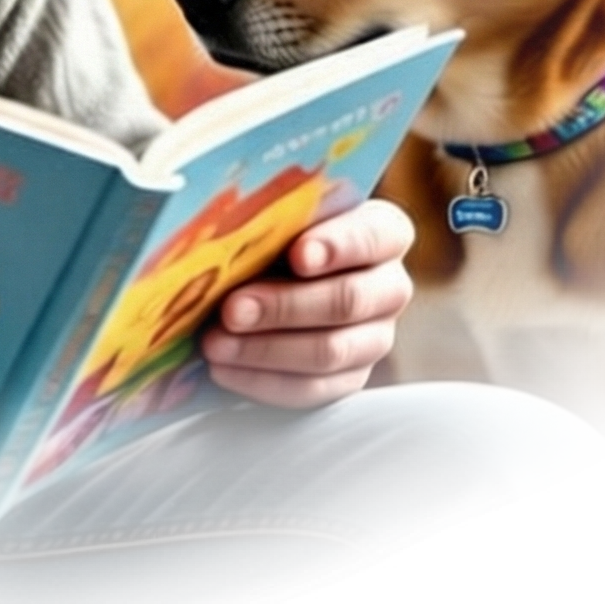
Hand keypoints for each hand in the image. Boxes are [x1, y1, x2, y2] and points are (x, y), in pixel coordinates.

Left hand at [201, 198, 413, 408]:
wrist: (279, 273)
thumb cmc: (279, 232)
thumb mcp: (280, 214)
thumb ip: (271, 220)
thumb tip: (231, 235)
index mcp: (384, 233)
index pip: (372, 236)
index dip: (337, 246)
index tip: (297, 255)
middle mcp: (389, 287)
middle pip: (347, 300)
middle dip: (283, 306)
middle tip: (231, 309)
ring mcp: (375, 337)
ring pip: (330, 351)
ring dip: (265, 349)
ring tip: (214, 344)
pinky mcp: (350, 377)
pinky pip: (311, 389)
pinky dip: (263, 381)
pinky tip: (224, 369)